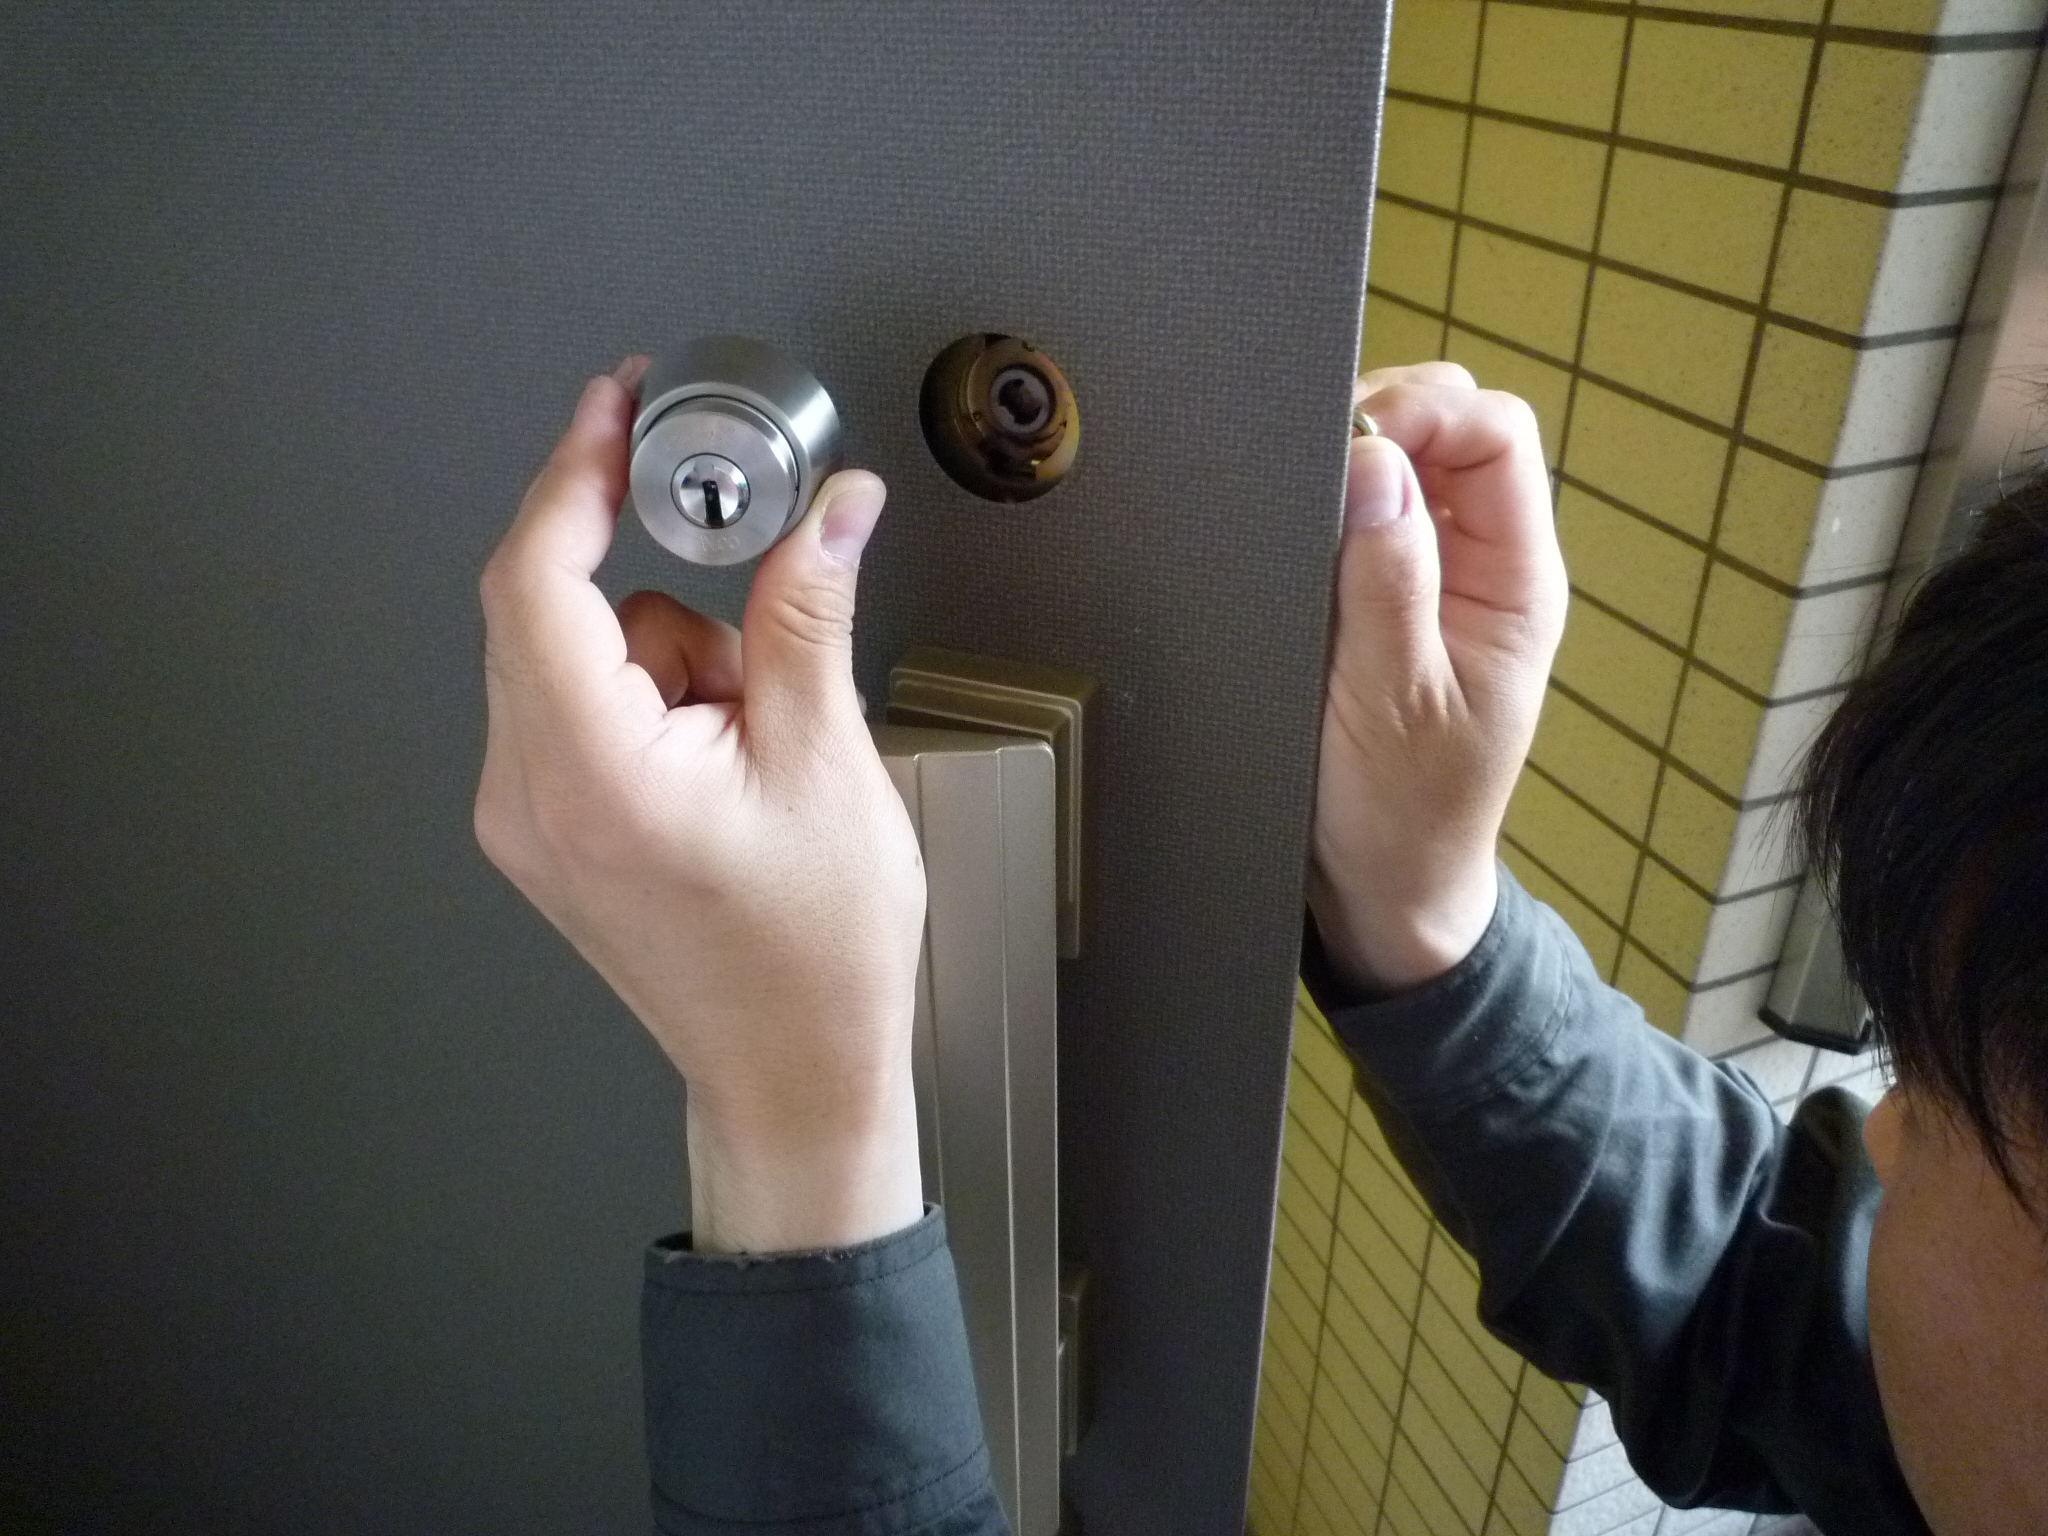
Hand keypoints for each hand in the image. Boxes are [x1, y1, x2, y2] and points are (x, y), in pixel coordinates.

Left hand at [474, 359, 926, 1252]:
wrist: (792, 1071)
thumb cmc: (814, 959)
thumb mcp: (829, 761)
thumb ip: (809, 612)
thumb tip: (830, 509)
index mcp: (591, 776)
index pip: (536, 579)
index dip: (574, 476)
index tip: (618, 409)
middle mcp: (528, 798)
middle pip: (550, 609)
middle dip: (661, 593)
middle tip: (745, 610)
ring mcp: (524, 819)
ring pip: (574, 656)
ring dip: (668, 657)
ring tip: (750, 744)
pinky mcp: (543, 829)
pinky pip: (576, 708)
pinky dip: (650, 702)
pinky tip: (718, 766)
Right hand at [1309, 364, 1567, 992]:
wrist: (1380, 889)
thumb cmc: (1400, 814)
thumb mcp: (1390, 702)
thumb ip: (1387, 582)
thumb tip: (1374, 464)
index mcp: (1513, 584)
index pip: (1497, 436)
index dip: (1427, 414)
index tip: (1353, 443)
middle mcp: (1480, 567)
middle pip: (1450, 430)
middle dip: (1383, 421)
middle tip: (1316, 463)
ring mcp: (1431, 581)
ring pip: (1402, 465)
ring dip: (1349, 463)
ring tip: (1302, 499)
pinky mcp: (1380, 600)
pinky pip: (1362, 518)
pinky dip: (1327, 504)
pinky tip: (1294, 531)